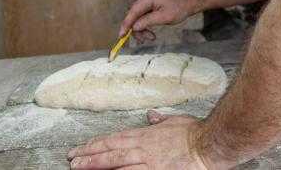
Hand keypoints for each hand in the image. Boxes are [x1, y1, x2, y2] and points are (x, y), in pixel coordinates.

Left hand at [68, 111, 215, 168]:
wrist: (208, 145)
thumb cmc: (195, 133)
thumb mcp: (175, 121)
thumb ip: (160, 120)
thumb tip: (151, 116)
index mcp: (146, 134)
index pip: (115, 138)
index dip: (97, 143)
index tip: (82, 147)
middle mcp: (143, 147)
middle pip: (110, 151)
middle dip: (89, 155)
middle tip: (72, 159)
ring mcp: (148, 162)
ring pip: (116, 164)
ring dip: (96, 166)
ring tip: (79, 168)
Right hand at [120, 0, 198, 41]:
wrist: (189, 2)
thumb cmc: (179, 8)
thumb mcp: (164, 17)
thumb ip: (148, 22)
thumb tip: (134, 27)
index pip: (132, 12)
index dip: (126, 25)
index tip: (121, 36)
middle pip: (134, 16)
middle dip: (137, 29)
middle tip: (144, 40)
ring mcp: (147, 0)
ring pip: (137, 17)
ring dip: (142, 29)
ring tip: (151, 37)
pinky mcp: (149, 4)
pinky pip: (142, 16)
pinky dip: (145, 25)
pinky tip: (150, 33)